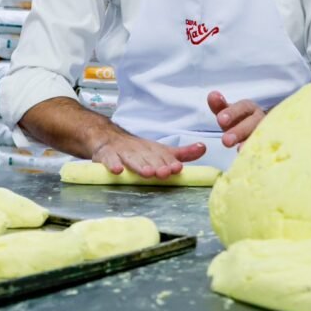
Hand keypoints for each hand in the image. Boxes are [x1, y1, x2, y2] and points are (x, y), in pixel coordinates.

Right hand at [90, 132, 204, 177]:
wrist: (107, 138)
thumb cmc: (138, 150)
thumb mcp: (161, 151)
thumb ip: (182, 153)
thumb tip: (204, 147)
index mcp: (153, 150)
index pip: (163, 156)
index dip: (170, 162)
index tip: (177, 168)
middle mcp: (139, 150)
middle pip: (149, 158)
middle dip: (157, 165)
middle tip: (164, 172)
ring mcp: (122, 152)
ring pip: (131, 159)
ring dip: (139, 165)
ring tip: (146, 172)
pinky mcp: (106, 155)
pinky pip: (109, 159)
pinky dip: (112, 164)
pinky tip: (117, 171)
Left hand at [207, 91, 266, 148]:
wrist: (259, 132)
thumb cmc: (240, 122)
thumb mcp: (229, 114)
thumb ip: (219, 106)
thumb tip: (212, 95)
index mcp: (249, 109)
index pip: (243, 107)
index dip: (232, 113)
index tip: (220, 120)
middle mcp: (260, 119)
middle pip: (253, 123)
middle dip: (239, 131)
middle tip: (226, 140)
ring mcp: (268, 132)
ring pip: (262, 136)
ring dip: (250, 143)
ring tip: (239, 150)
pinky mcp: (270, 145)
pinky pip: (266, 148)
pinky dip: (260, 152)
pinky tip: (250, 156)